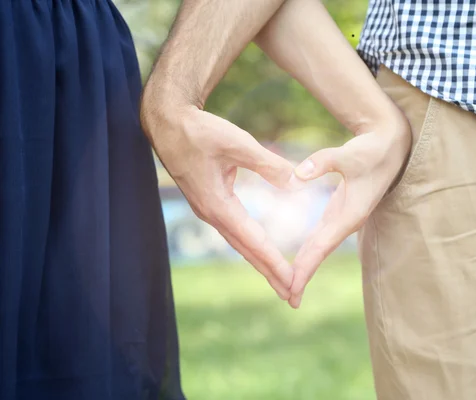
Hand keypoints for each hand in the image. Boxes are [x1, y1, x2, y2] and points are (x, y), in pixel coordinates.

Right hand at [141, 97, 299, 299]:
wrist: (168, 123)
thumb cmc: (200, 131)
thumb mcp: (236, 143)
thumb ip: (267, 163)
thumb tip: (296, 182)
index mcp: (218, 204)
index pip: (253, 240)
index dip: (274, 261)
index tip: (292, 281)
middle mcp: (212, 214)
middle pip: (246, 251)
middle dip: (269, 273)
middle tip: (292, 296)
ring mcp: (209, 210)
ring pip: (240, 243)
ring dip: (260, 262)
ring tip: (280, 281)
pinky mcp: (210, 203)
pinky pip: (234, 232)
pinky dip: (250, 246)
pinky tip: (259, 251)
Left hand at [288, 116, 411, 307]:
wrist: (391, 147)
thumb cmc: (371, 150)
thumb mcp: (348, 154)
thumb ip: (323, 162)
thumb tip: (296, 174)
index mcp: (350, 214)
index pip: (322, 245)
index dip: (306, 267)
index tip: (293, 286)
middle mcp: (347, 221)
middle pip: (320, 253)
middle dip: (304, 277)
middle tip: (287, 299)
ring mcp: (343, 218)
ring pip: (320, 248)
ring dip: (305, 268)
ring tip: (289, 289)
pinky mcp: (339, 212)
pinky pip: (320, 237)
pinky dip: (309, 253)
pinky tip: (298, 263)